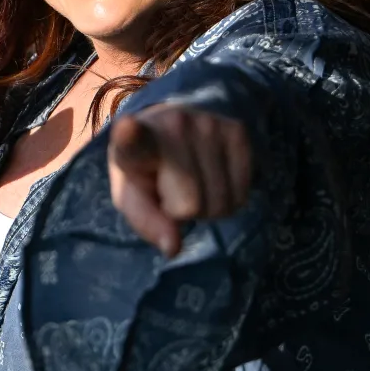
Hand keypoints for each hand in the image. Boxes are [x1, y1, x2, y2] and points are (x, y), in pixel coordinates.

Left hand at [108, 105, 251, 256]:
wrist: (168, 130)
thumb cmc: (145, 170)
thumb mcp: (132, 197)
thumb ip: (146, 222)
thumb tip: (173, 247)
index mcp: (135, 141)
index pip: (135, 140)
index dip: (131, 136)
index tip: (127, 128)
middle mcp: (174, 124)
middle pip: (193, 204)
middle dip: (185, 211)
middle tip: (173, 190)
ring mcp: (209, 123)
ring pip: (222, 203)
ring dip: (209, 206)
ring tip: (192, 181)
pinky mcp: (237, 130)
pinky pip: (242, 195)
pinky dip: (229, 198)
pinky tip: (212, 176)